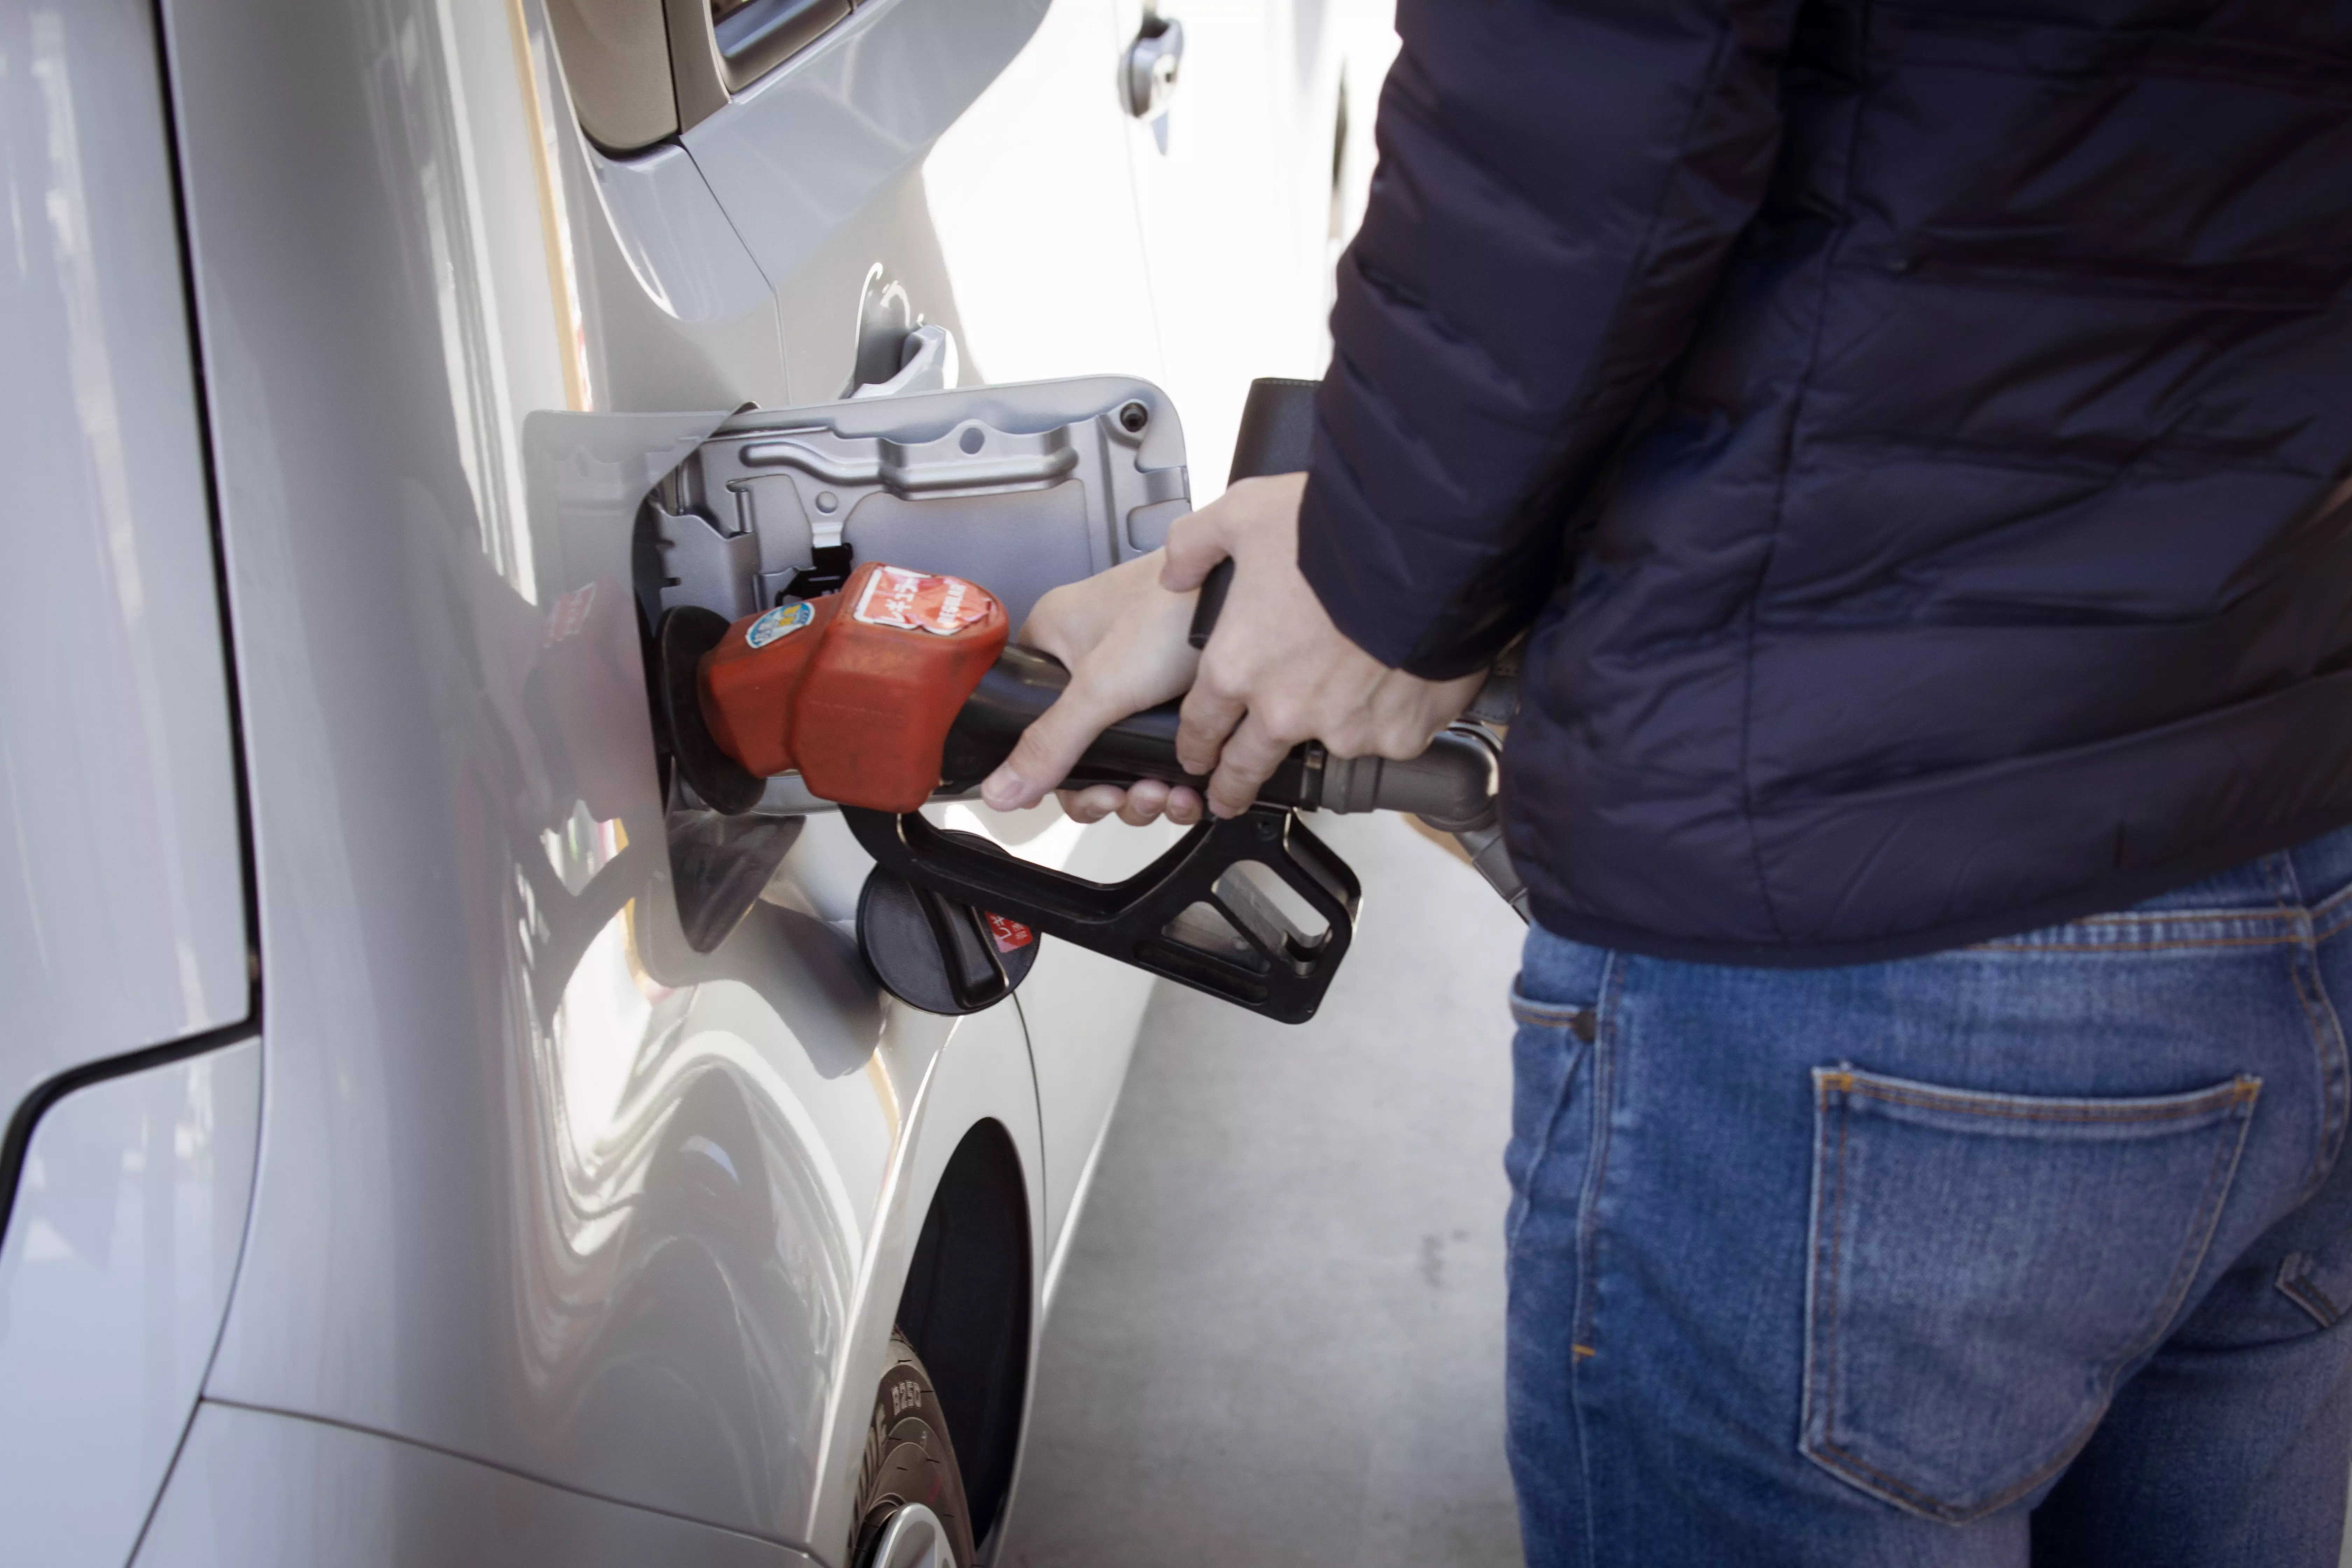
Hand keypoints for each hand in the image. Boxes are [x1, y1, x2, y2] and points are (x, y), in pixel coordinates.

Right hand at [978, 551, 1207, 824]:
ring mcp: (1132, 677)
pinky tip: (1189, 789)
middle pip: (1080, 753)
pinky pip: (1159, 750)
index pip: (1029, 725)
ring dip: (1145, 791)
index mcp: (1051, 644)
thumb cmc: (1175, 608)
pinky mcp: (1173, 690)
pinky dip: (1172, 778)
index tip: (1091, 795)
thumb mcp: (1102, 686)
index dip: (1055, 774)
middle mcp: (1087, 661)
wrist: (1253, 588)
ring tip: (1169, 794)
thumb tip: (1000, 791)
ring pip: (1123, 758)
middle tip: (1134, 797)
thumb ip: (1050, 743)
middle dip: (1110, 790)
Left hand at [1162, 474, 1486, 817]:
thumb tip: (1175, 572)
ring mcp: (1344, 729)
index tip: (1197, 755)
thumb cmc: (1334, 530)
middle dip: (1232, 786)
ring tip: (1351, 691)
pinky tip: (1398, 678)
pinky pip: (1389, 735)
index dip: (1195, 745)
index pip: (1201, 725)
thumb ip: (1196, 546)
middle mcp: (1284, 709)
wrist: (1422, 548)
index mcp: (1237, 666)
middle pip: (1246, 766)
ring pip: (1328, 744)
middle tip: (1230, 797)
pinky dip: (1391, 714)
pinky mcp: (1398, 735)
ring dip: (1332, 726)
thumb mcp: (1242, 514)